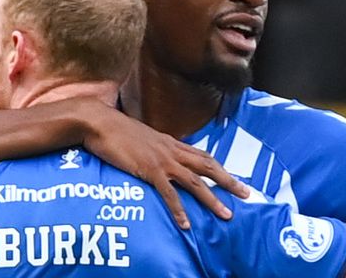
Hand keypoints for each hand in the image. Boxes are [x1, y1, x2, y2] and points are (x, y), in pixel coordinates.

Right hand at [82, 104, 249, 228]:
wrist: (100, 123)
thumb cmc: (116, 130)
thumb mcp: (142, 137)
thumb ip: (154, 147)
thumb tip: (159, 155)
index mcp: (171, 142)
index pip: (203, 155)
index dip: (220, 167)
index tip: (233, 178)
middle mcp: (171, 150)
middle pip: (208, 165)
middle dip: (229, 181)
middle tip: (246, 194)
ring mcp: (162, 160)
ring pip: (195, 181)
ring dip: (212, 199)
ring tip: (226, 214)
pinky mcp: (149, 170)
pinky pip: (168, 193)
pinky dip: (179, 209)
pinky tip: (186, 224)